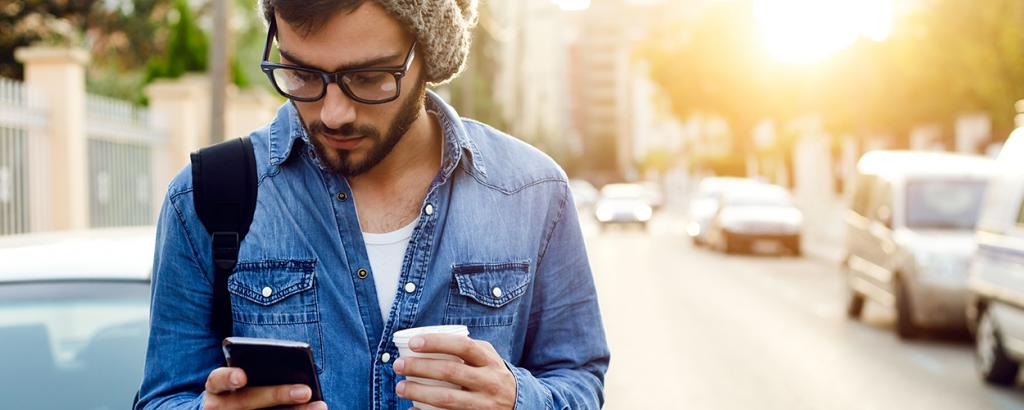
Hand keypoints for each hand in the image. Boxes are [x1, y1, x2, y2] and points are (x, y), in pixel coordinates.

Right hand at [203, 367, 327, 409]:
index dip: (228, 378)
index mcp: (217, 387)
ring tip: (320, 405)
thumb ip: (261, 372)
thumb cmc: (244, 387)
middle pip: (247, 401)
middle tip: (305, 391)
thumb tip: (297, 376)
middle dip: (277, 395)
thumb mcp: (246, 378)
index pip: (217, 380)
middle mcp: (218, 407)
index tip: (242, 377)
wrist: (228, 408)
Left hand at [393, 335, 515, 409]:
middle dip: (419, 368)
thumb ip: (466, 348)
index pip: (463, 346)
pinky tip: (413, 409)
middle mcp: (488, 382)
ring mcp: (483, 404)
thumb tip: (427, 341)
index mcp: (489, 361)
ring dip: (419, 393)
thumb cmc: (493, 375)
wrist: (519, 404)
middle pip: (450, 372)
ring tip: (400, 388)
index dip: (437, 342)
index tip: (414, 343)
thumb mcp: (488, 358)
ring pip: (446, 399)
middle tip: (398, 365)